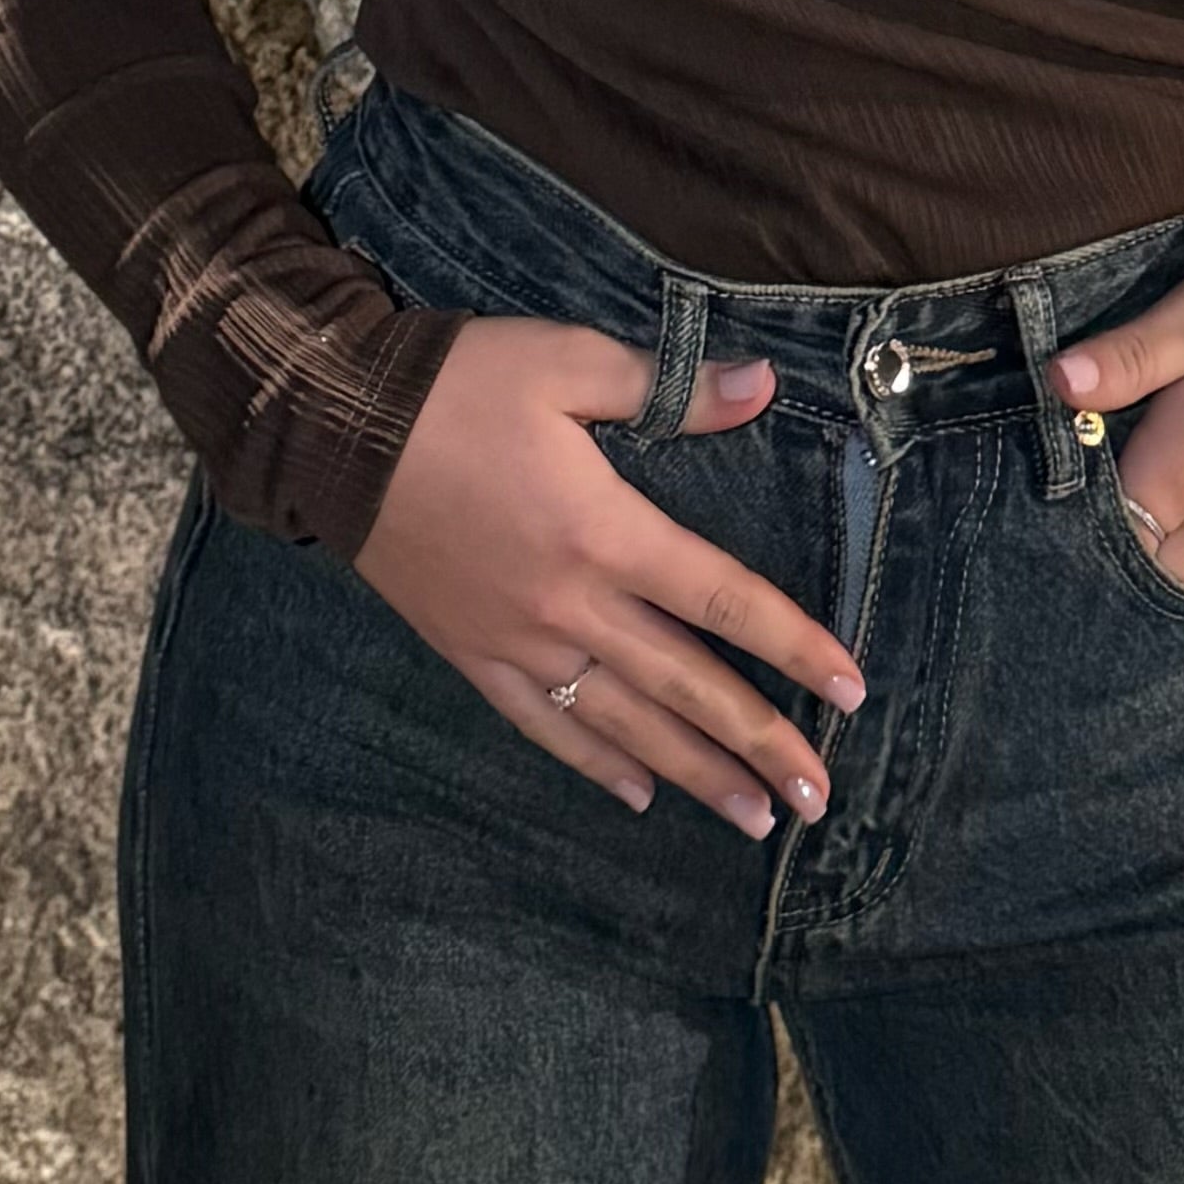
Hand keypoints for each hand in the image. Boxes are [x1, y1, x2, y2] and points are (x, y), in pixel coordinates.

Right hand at [355, 315, 866, 835]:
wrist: (331, 425)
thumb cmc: (455, 385)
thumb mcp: (568, 362)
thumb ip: (670, 387)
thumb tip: (764, 384)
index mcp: (604, 531)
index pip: (723, 601)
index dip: (794, 646)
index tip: (851, 692)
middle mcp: (569, 603)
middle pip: (684, 686)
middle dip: (758, 745)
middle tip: (818, 798)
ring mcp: (517, 639)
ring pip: (622, 724)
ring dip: (692, 773)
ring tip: (753, 821)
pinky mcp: (471, 652)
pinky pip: (542, 726)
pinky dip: (593, 765)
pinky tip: (636, 795)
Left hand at [1050, 231, 1183, 594]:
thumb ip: (1128, 356)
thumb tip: (1056, 380)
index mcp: (1181, 464)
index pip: (1107, 526)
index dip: (1073, 518)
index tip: (1049, 492)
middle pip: (1145, 566)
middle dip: (1113, 548)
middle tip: (1088, 505)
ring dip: (1157, 558)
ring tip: (1134, 520)